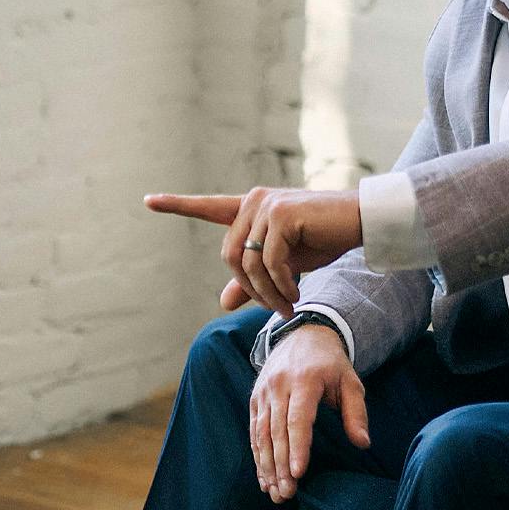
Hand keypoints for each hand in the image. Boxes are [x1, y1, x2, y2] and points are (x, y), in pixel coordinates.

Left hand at [144, 187, 362, 317]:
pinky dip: (281, 285)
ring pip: (247, 262)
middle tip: (277, 309)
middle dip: (250, 289)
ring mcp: (266, 205)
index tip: (148, 200)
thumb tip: (222, 303)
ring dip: (266, 292)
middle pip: (230, 257)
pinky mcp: (283, 214)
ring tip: (287, 306)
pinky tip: (295, 293)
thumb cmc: (323, 239)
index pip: (208, 207)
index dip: (177, 205)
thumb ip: (252, 280)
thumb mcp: (284, 264)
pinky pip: (270, 262)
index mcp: (249, 208)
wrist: (360, 222)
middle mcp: (253, 201)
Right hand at [250, 323, 369, 501]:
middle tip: (286, 494)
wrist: (303, 335)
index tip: (298, 473)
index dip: (298, 447)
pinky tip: (264, 476)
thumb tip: (362, 443)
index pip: (298, 419)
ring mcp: (264, 392)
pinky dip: (258, 454)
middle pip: (276, 431)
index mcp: (304, 380)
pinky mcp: (255, 398)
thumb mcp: (351, 382)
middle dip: (280, 465)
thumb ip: (356, 413)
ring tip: (273, 491)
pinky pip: (254, 429)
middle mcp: (278, 385)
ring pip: (261, 433)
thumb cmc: (332, 364)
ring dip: (266, 465)